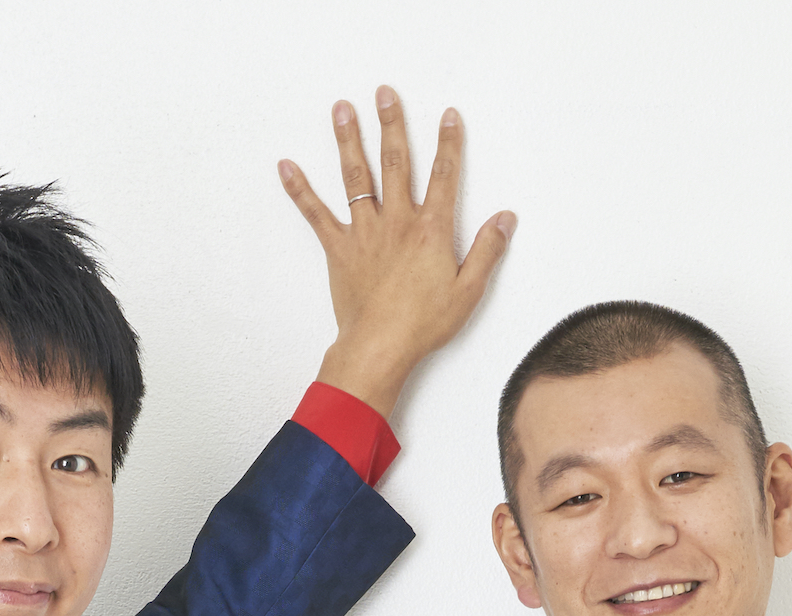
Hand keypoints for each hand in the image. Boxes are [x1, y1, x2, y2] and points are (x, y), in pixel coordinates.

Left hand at [279, 85, 515, 417]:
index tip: (448, 116)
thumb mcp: (469, 289)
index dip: (448, 144)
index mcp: (430, 229)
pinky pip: (315, 213)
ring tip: (342, 109)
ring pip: (355, 176)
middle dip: (392, 124)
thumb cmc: (424, 323)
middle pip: (395, 162)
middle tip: (386, 93)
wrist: (380, 346)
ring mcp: (364, 232)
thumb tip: (505, 218)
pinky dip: (299, 189)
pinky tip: (286, 166)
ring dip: (348, 139)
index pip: (443, 175)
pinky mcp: (338, 249)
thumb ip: (487, 249)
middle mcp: (396, 221)